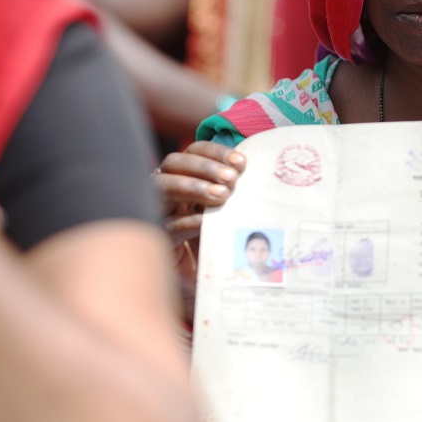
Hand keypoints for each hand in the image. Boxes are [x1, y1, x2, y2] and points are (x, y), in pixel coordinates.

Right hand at [153, 141, 245, 310]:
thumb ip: (233, 190)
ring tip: (222, 195)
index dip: (216, 152)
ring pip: (163, 188)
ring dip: (193, 187)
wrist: (198, 271)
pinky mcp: (158, 236)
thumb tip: (262, 174)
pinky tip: (206, 222)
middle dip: (205, 167)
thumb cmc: (214, 231)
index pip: (194, 151)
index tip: (242, 162)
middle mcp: (166, 186)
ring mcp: (159, 209)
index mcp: (184, 174)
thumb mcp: (225, 207)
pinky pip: (168, 224)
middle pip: (174, 162)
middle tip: (233, 179)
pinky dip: (188, 220)